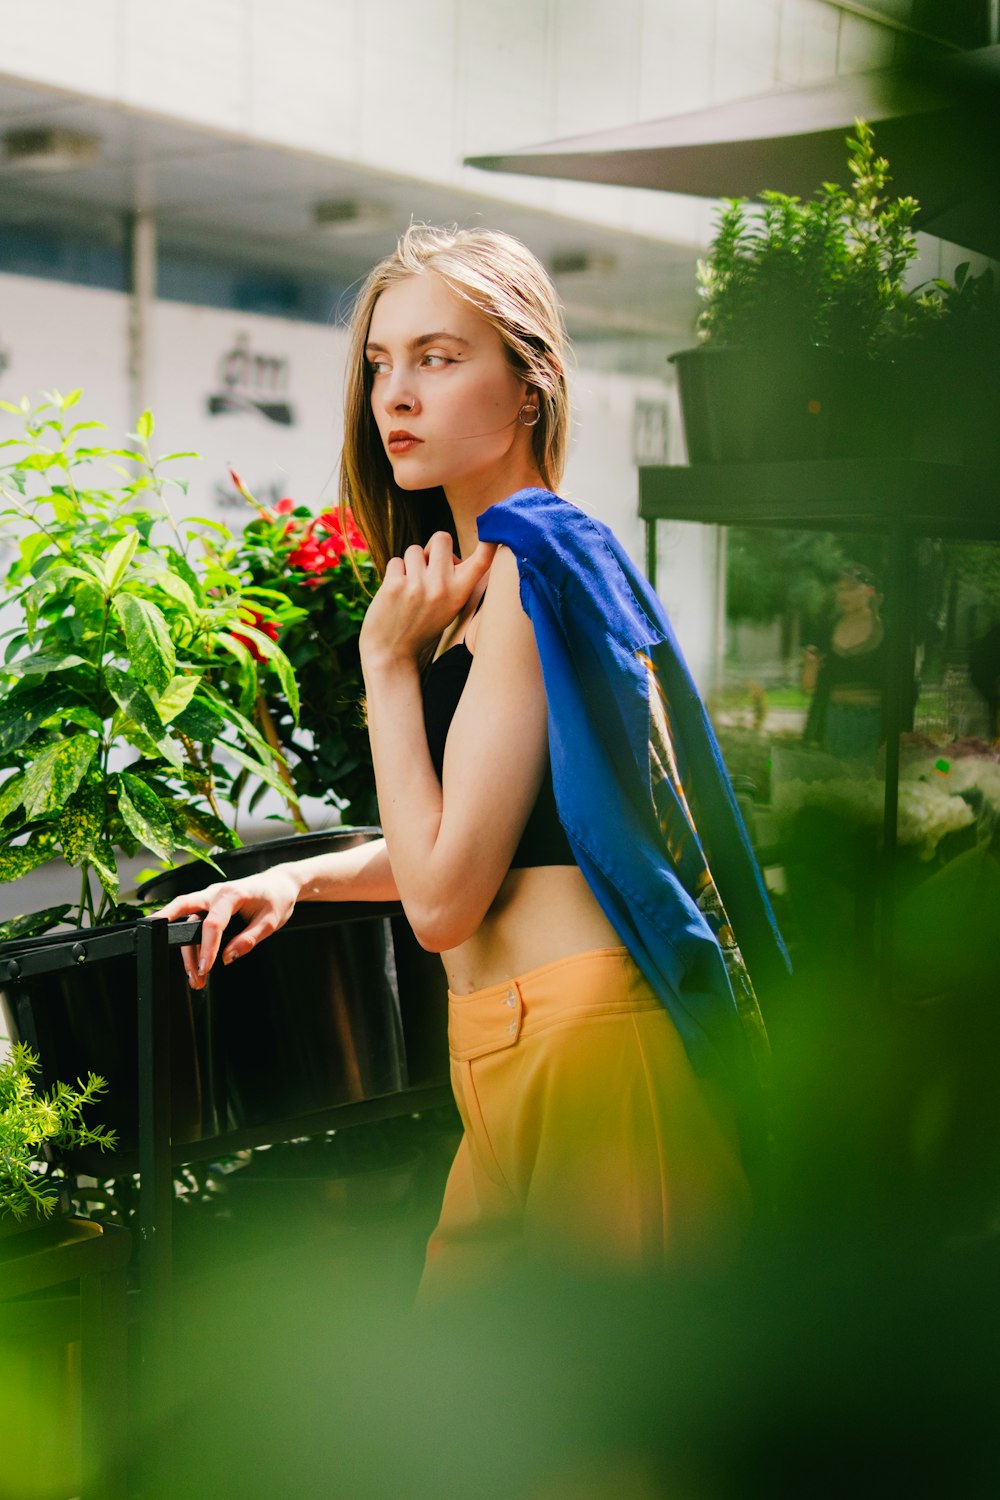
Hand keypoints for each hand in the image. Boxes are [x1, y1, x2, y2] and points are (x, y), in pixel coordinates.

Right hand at [155, 866, 300, 988]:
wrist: (279, 883)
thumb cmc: (276, 898)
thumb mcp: (270, 922)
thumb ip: (248, 940)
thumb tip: (227, 958)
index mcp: (232, 893)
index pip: (213, 923)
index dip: (207, 948)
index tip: (205, 970)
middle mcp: (215, 892)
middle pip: (184, 910)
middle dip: (178, 941)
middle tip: (190, 972)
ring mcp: (209, 896)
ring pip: (186, 920)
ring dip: (187, 949)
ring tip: (195, 977)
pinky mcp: (208, 904)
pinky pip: (192, 921)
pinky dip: (191, 942)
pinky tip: (196, 962)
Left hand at [359, 532, 496, 668]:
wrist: (392, 653)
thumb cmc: (422, 626)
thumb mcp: (449, 607)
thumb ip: (453, 580)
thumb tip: (448, 551)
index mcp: (460, 593)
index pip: (482, 560)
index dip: (489, 541)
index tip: (493, 530)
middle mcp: (442, 587)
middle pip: (441, 537)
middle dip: (432, 548)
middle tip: (427, 568)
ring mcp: (418, 585)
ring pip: (414, 549)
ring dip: (411, 564)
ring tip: (410, 587)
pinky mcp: (394, 585)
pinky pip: (396, 561)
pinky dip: (395, 573)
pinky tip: (396, 593)